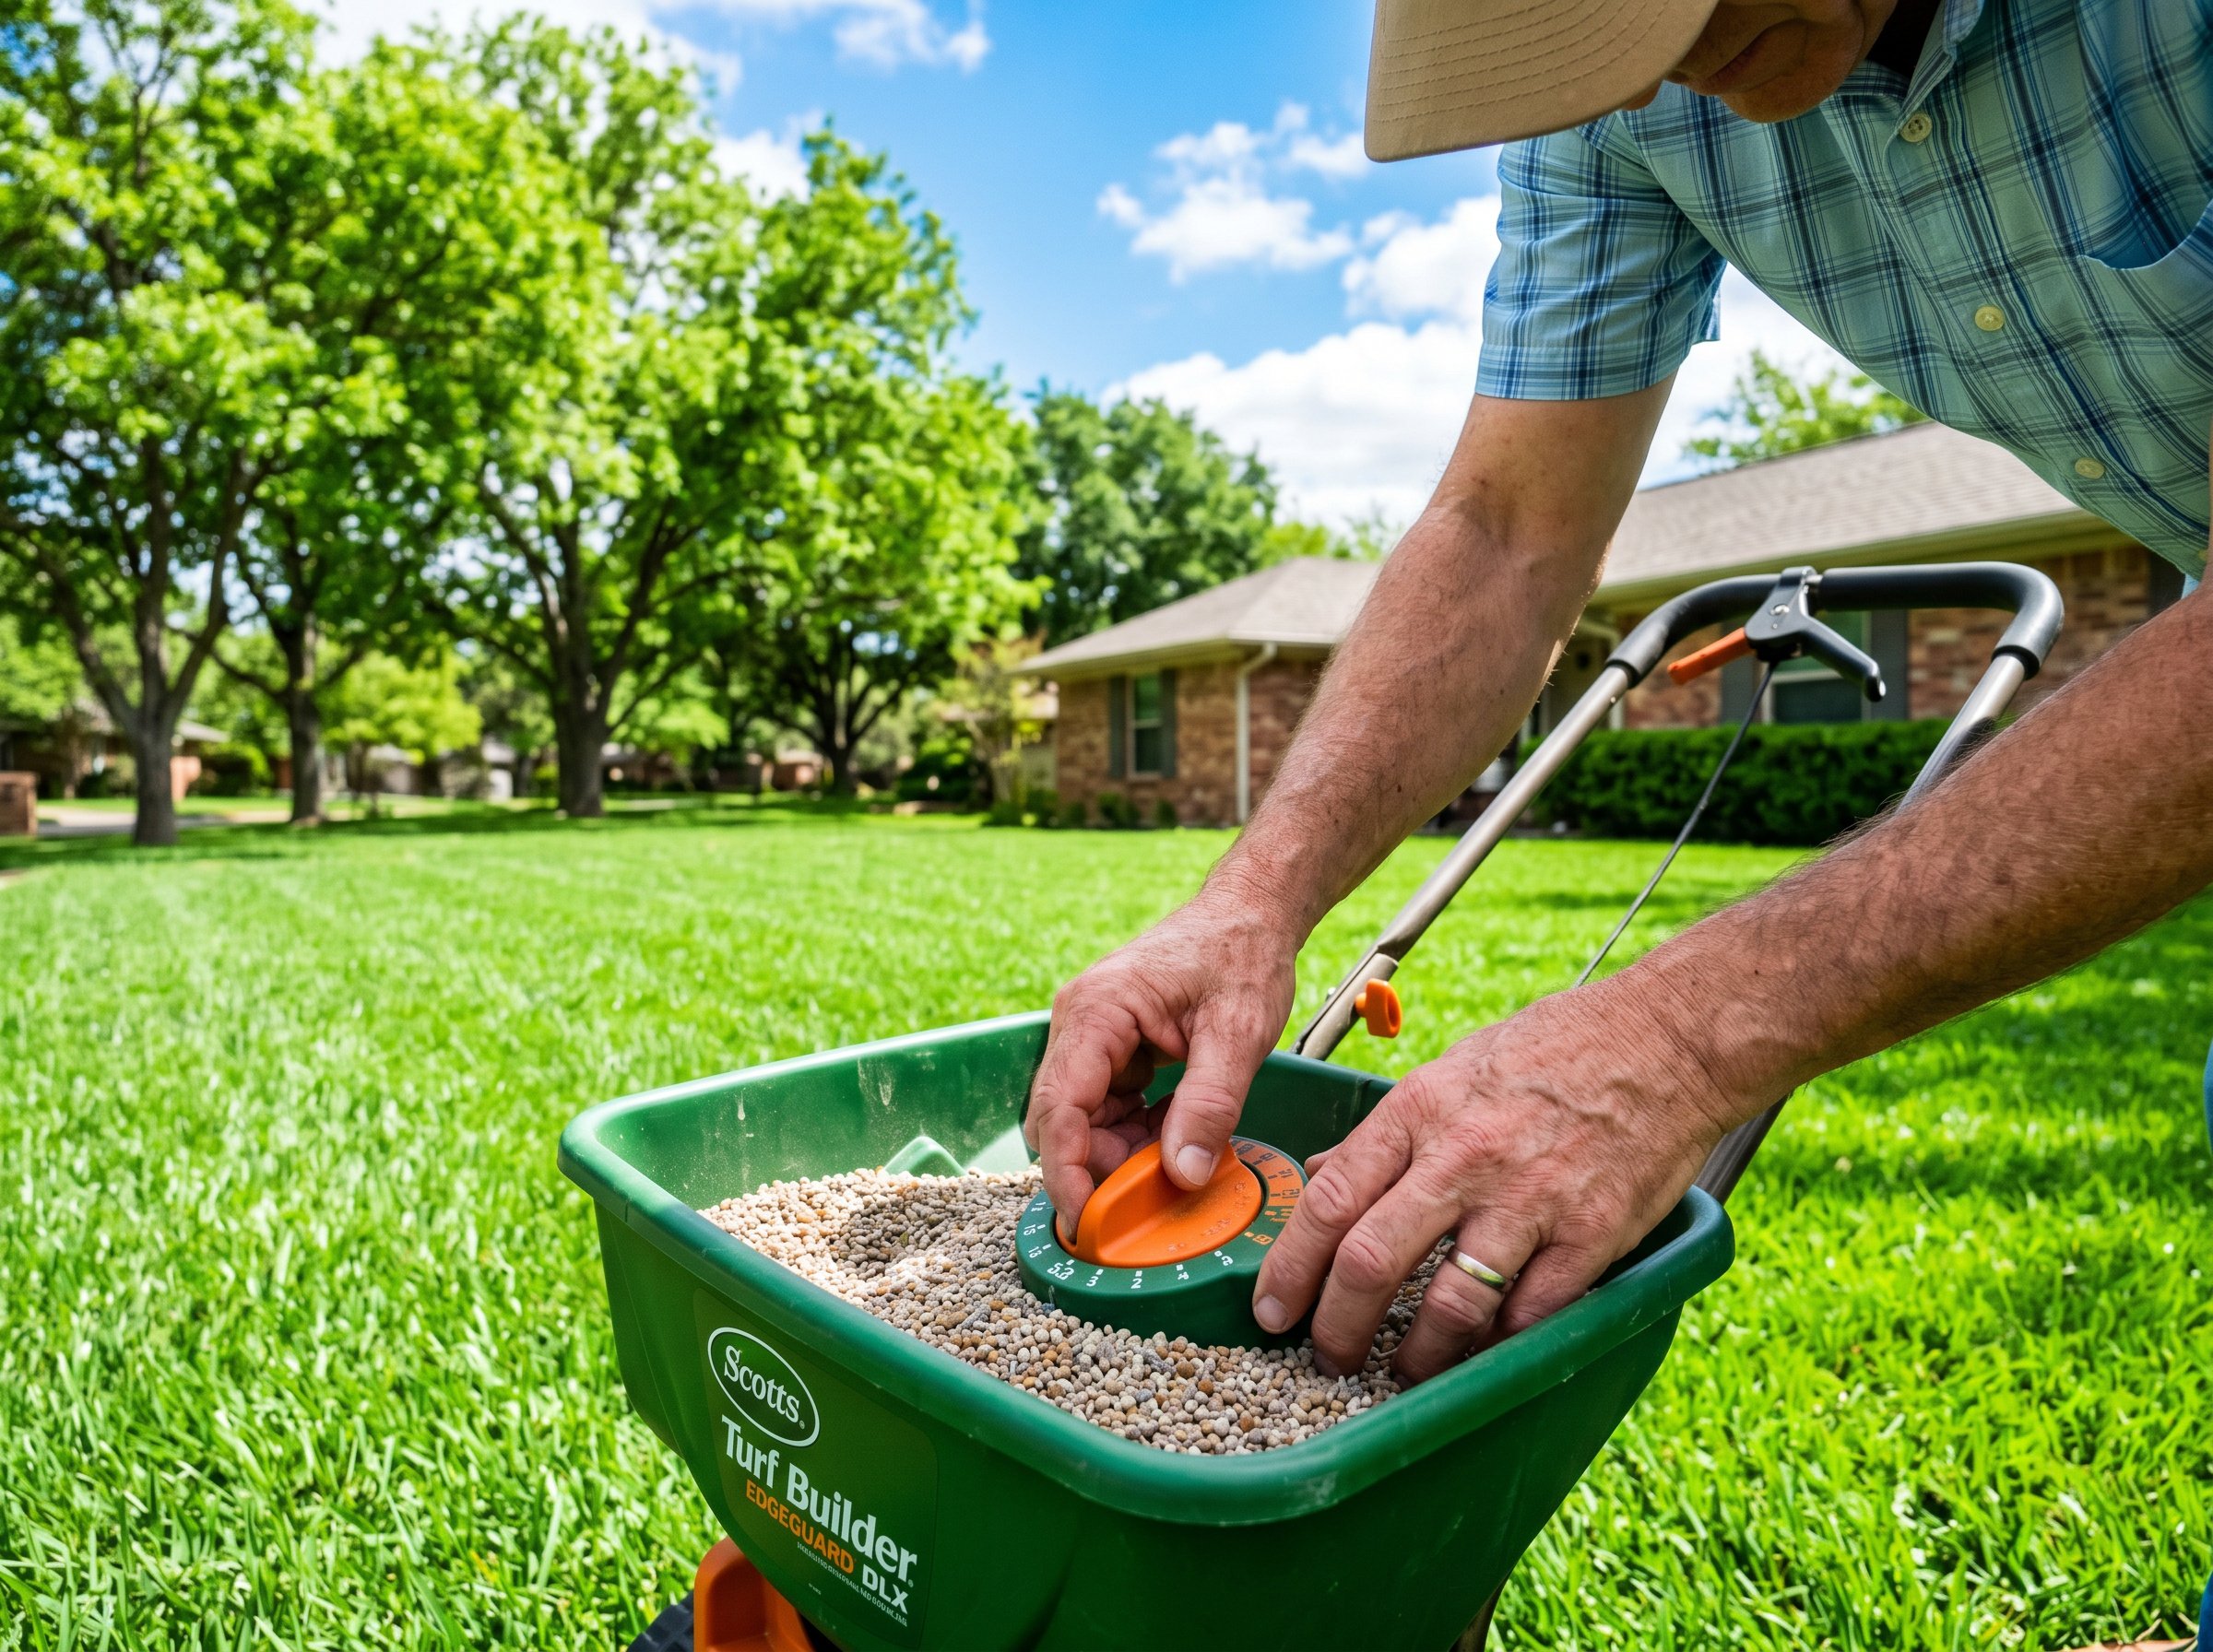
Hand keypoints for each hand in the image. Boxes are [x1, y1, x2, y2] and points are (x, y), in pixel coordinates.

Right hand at [1024, 884, 1298, 1225]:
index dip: (1066, 1172)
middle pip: (1063, 1120)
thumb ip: (1209, 1105)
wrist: (1251, 913)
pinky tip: (1176, 1132)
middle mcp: (1080, 1023)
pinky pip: (1108, 1107)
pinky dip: (1136, 1133)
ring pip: (1084, 1120)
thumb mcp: (1238, 1033)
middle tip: (1151, 1198)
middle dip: (1099, 1166)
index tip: (1087, 1221)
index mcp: (1097, 1011)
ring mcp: (1092, 1036)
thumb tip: (1184, 1175)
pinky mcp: (1111, 1048)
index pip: (1059, 1107)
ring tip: (1176, 1159)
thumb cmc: (1242, 954)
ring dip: (1121, 1152)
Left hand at [1251, 981, 1739, 1380]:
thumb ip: (1388, 1133)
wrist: (1667, 1040)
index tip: (1273, 1308)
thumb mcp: (1451, 1069)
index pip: (1331, 1199)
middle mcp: (1463, 1157)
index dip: (1291, 1266)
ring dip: (1416, 1355)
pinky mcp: (1589, 1236)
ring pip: (1448, 1304)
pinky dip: (1498, 1346)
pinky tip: (1480, 1356)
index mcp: (1419, 1110)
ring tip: (1401, 1373)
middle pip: (1372, 1261)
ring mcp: (1529, 1200)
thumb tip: (1323, 1176)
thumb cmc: (1556, 1048)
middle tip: (1326, 1358)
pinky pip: (1528, 1313)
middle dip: (1336, 1326)